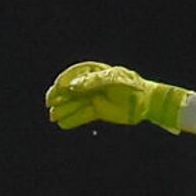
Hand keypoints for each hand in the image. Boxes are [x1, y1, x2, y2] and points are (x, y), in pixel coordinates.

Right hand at [46, 61, 189, 132]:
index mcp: (95, 71)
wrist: (145, 101)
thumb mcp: (113, 79)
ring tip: (53, 117)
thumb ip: (92, 82)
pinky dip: (73, 120)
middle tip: (50, 103)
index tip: (58, 88)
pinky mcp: (98, 111)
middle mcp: (92, 84)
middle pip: (71, 90)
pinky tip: (63, 124)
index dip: (65, 81)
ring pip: (75, 104)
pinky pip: (82, 115)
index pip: (75, 74)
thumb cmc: (131, 85)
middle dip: (59, 96)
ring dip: (63, 110)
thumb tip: (72, 87)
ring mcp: (94, 98)